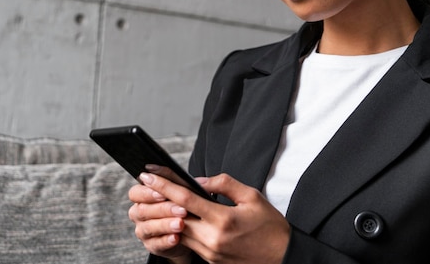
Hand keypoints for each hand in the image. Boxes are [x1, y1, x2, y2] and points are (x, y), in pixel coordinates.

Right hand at [127, 182, 191, 262]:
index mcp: (142, 197)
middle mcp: (138, 214)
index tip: (162, 193)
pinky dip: (166, 240)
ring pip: (149, 227)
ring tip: (181, 224)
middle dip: (163, 209)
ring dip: (166, 225)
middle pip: (143, 210)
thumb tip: (179, 175)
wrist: (190, 230)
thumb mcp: (182, 191)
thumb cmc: (182, 204)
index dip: (147, 193)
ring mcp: (143, 231)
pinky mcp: (151, 246)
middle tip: (181, 209)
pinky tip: (176, 238)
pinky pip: (156, 244)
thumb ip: (176, 181)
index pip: (136, 193)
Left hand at [141, 172, 290, 263]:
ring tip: (158, 198)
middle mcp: (212, 238)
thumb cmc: (270, 226)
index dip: (163, 185)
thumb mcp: (251, 196)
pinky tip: (179, 216)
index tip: (148, 174)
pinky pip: (189, 242)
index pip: (184, 199)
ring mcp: (210, 253)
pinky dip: (181, 228)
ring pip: (178, 231)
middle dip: (158, 199)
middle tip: (146, 184)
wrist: (282, 257)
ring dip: (167, 215)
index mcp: (223, 219)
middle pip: (175, 216)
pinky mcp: (211, 261)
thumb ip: (224, 184)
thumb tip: (199, 180)